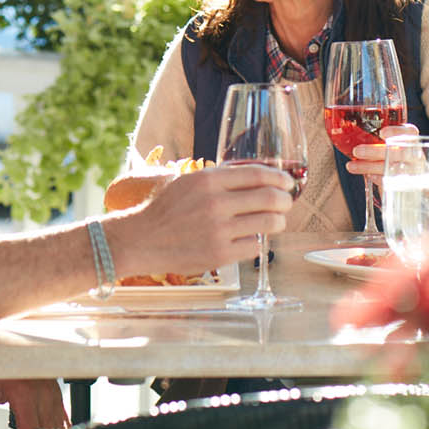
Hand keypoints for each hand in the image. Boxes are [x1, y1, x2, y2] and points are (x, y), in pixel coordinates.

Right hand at [110, 164, 293, 278]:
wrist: (141, 240)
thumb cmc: (164, 210)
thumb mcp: (188, 182)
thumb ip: (218, 178)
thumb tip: (255, 176)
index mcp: (208, 179)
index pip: (258, 174)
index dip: (279, 178)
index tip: (287, 183)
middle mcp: (216, 203)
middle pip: (270, 198)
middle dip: (285, 200)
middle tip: (286, 202)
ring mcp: (219, 230)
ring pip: (268, 223)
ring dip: (278, 222)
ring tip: (275, 222)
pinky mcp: (219, 254)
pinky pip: (255, 246)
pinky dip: (258, 242)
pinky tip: (252, 238)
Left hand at [344, 123, 418, 179]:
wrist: (413, 185)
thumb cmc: (396, 161)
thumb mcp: (391, 148)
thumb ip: (378, 142)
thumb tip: (350, 137)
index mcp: (413, 142)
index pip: (410, 132)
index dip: (397, 131)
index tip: (382, 133)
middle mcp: (416, 156)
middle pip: (398, 151)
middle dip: (375, 151)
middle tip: (356, 151)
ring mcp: (415, 172)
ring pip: (393, 168)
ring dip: (370, 166)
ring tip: (352, 166)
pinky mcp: (409, 187)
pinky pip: (394, 183)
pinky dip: (379, 178)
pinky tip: (369, 176)